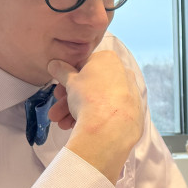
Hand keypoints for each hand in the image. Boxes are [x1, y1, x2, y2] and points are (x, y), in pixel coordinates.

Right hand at [48, 48, 144, 181]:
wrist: (111, 127)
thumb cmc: (89, 97)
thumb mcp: (70, 82)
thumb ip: (61, 71)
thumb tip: (54, 64)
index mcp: (108, 59)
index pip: (83, 67)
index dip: (66, 81)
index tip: (57, 93)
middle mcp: (122, 73)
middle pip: (89, 87)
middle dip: (68, 101)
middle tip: (55, 113)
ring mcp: (129, 93)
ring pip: (97, 100)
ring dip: (75, 112)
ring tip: (62, 125)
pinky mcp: (132, 112)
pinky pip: (108, 111)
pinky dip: (93, 118)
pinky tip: (77, 128)